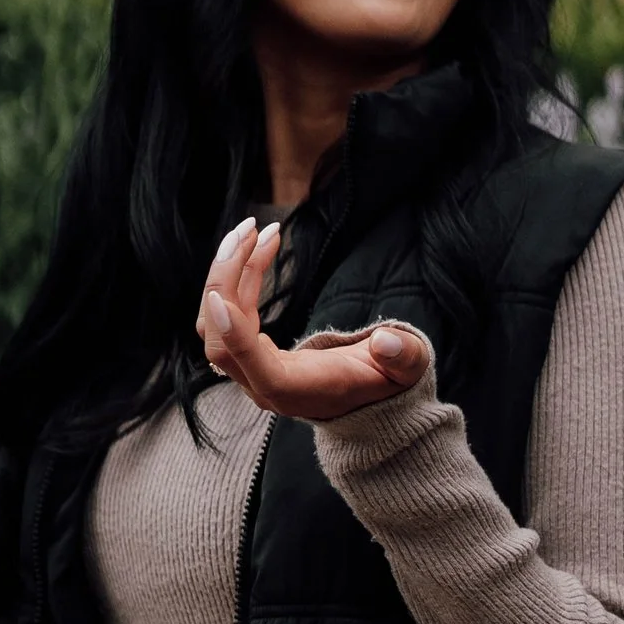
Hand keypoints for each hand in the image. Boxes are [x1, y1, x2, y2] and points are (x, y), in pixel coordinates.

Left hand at [197, 220, 431, 421]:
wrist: (365, 394)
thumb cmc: (384, 379)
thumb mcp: (407, 368)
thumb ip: (403, 357)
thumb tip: (386, 341)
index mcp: (299, 391)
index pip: (259, 371)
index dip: (236, 338)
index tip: (219, 298)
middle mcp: (264, 386)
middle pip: (220, 341)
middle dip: (225, 282)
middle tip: (248, 231)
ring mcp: (251, 370)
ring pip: (216, 323)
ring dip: (227, 273)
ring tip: (253, 230)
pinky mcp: (248, 351)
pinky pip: (230, 312)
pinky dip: (240, 277)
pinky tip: (261, 246)